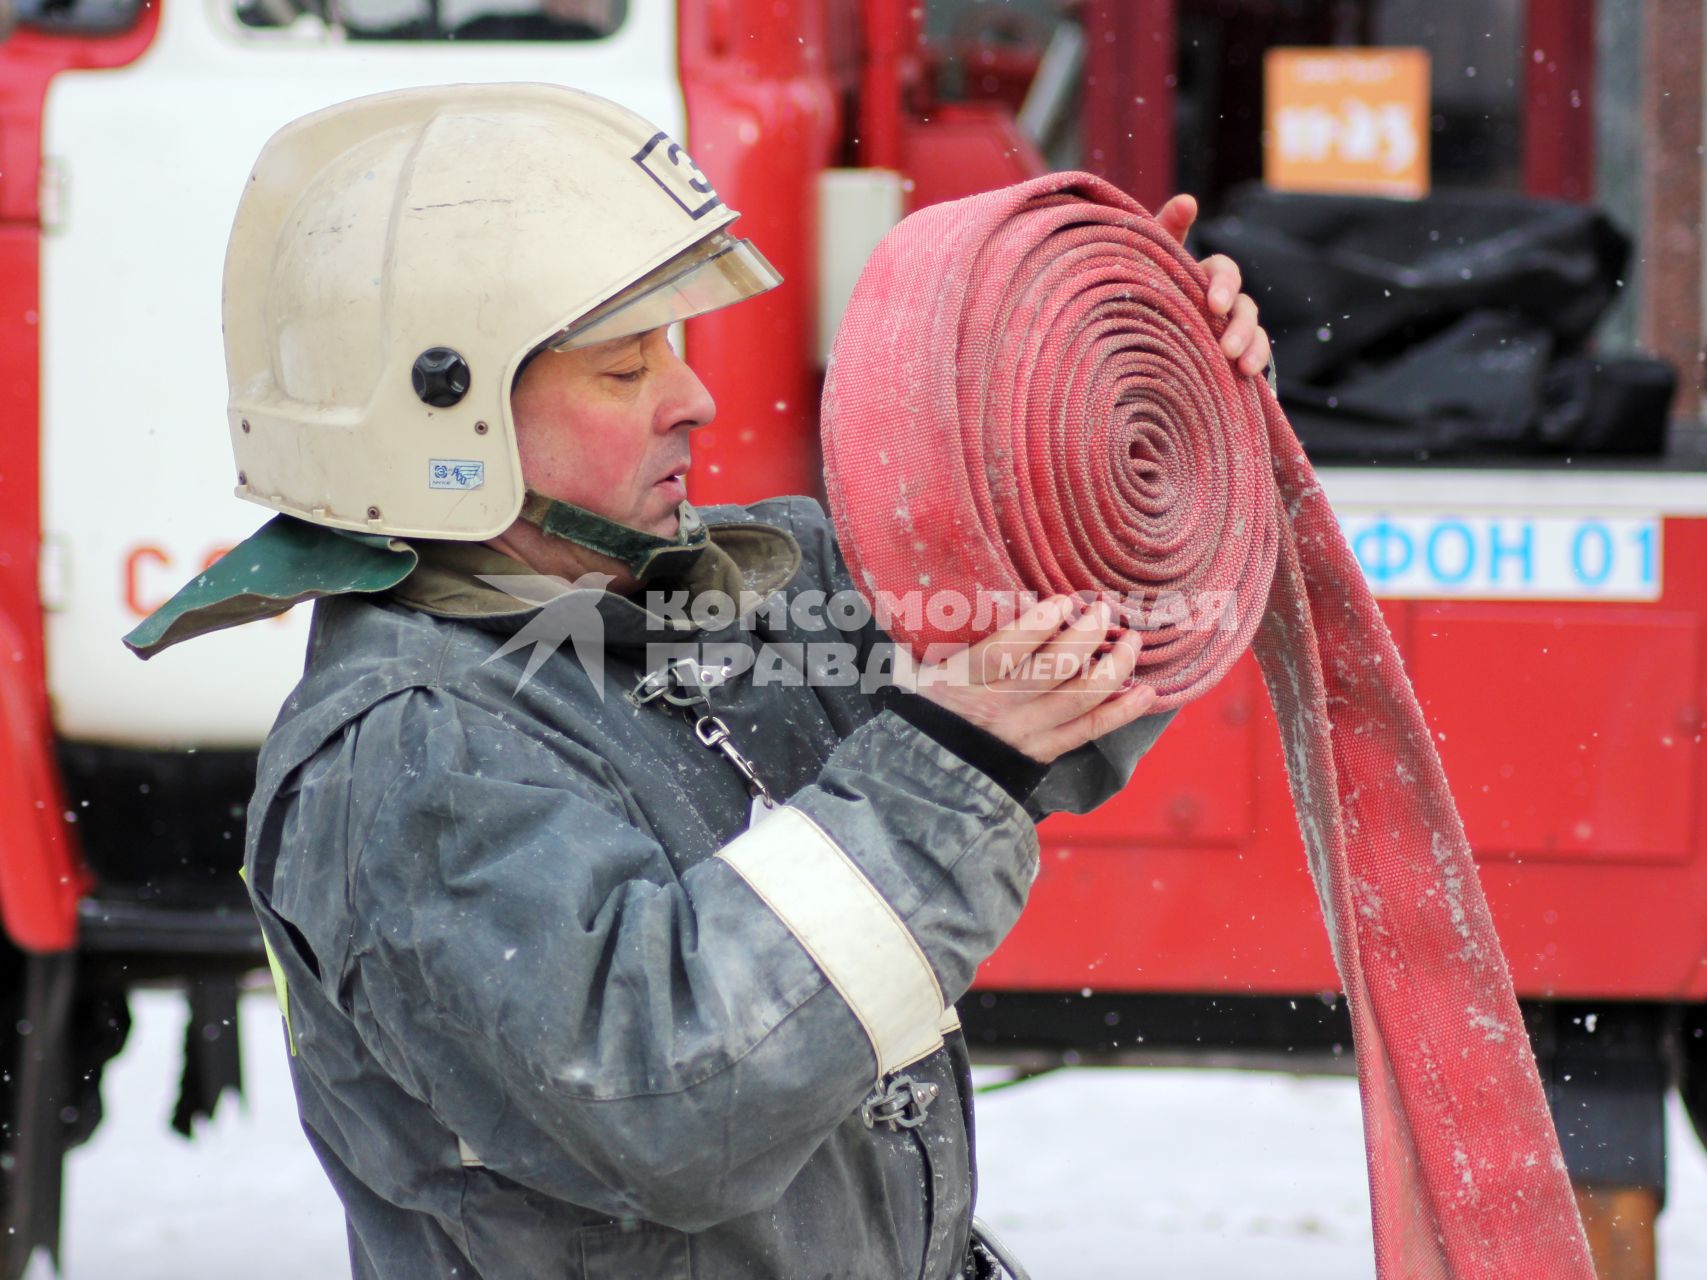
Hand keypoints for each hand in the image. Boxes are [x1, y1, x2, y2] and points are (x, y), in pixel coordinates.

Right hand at [900, 595, 1159, 763]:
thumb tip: (899, 582)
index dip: (1036, 626)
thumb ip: (919, 633)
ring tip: (1132, 641)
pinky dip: (1121, 713)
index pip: (1003, 652)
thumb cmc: (920, 709)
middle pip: (1052, 670)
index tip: (1060, 602)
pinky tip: (1145, 692)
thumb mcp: (909, 670)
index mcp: (962, 682)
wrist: (924, 774)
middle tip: (1102, 610)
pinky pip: (1088, 731)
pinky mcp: (1043, 752)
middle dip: (1085, 635)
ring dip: (1113, 667)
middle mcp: (999, 709)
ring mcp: (1025, 733)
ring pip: (1079, 698)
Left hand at [1155, 193, 1271, 378]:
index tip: (1213, 302)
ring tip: (1239, 362)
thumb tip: (1188, 200)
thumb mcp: (1147, 262)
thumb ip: (1165, 231)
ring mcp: (1227, 329)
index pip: (1222, 270)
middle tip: (1224, 338)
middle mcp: (1219, 303)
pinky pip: (1254, 355)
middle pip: (1241, 302)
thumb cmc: (1137, 292)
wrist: (1124, 344)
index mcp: (1200, 277)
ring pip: (1252, 328)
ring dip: (1250, 342)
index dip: (1223, 281)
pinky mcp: (1230, 356)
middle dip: (1238, 321)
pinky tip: (1247, 373)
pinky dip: (1257, 360)